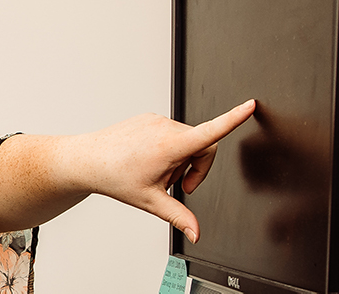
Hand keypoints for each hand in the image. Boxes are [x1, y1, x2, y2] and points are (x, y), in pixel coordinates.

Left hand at [60, 99, 254, 241]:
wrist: (88, 159)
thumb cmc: (115, 177)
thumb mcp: (151, 201)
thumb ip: (179, 217)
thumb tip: (196, 234)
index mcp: (170, 146)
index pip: (211, 131)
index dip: (234, 119)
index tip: (250, 105)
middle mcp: (165, 127)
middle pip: (203, 145)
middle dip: (196, 168)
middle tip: (178, 187)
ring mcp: (157, 120)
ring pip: (187, 140)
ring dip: (181, 160)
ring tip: (157, 173)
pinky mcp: (150, 118)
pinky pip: (172, 133)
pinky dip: (169, 149)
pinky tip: (149, 161)